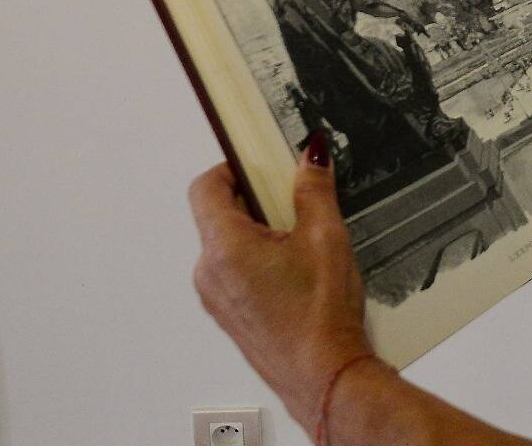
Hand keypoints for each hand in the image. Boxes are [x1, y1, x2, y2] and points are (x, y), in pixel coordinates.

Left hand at [188, 134, 377, 431]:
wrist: (323, 376)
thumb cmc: (320, 316)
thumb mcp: (326, 237)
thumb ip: (313, 190)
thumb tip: (310, 156)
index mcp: (224, 248)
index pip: (206, 187)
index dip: (231, 167)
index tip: (258, 162)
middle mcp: (209, 273)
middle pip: (218, 215)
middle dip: (255, 200)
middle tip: (294, 198)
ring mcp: (216, 298)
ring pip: (228, 245)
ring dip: (259, 231)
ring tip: (303, 239)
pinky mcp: (230, 314)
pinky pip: (235, 271)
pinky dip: (259, 258)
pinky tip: (299, 269)